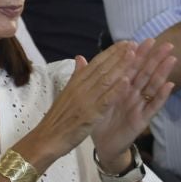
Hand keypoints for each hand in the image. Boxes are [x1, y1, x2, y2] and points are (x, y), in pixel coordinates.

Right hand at [20, 42, 131, 168]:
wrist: (46, 138)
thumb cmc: (57, 118)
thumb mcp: (66, 93)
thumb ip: (76, 75)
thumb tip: (80, 57)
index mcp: (76, 82)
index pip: (96, 63)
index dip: (111, 52)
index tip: (125, 43)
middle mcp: (80, 88)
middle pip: (102, 68)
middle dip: (119, 55)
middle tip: (134, 43)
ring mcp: (85, 100)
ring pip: (105, 80)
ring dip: (120, 67)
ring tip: (134, 55)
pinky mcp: (89, 114)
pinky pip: (104, 100)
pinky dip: (115, 90)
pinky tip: (126, 81)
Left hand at [91, 37, 174, 157]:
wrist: (103, 143)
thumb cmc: (100, 118)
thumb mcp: (93, 96)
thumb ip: (88, 77)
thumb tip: (79, 57)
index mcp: (121, 87)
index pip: (131, 67)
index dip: (138, 54)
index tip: (145, 39)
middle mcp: (133, 94)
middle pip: (145, 73)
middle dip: (155, 59)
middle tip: (166, 43)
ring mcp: (139, 105)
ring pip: (152, 86)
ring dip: (162, 72)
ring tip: (171, 59)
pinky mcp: (142, 119)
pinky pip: (153, 106)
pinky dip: (161, 96)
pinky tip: (169, 85)